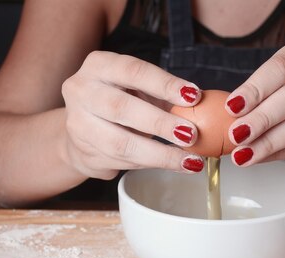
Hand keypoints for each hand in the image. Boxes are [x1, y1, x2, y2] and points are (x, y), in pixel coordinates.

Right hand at [61, 51, 205, 178]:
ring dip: (160, 154)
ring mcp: (78, 124)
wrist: (83, 132)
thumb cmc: (120, 103)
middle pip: (121, 107)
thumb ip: (165, 95)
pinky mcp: (84, 153)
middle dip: (159, 122)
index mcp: (98, 65)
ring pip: (120, 143)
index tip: (193, 96)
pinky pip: (123, 162)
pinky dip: (153, 164)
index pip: (133, 70)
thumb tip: (206, 105)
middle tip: (191, 134)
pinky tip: (175, 165)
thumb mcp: (137, 89)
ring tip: (189, 160)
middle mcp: (81, 91)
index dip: (164, 84)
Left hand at [224, 28, 284, 165]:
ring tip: (245, 152)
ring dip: (270, 140)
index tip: (232, 107)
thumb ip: (270, 89)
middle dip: (261, 118)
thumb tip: (233, 114)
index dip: (255, 88)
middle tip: (236, 134)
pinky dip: (283, 152)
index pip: (283, 65)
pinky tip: (263, 156)